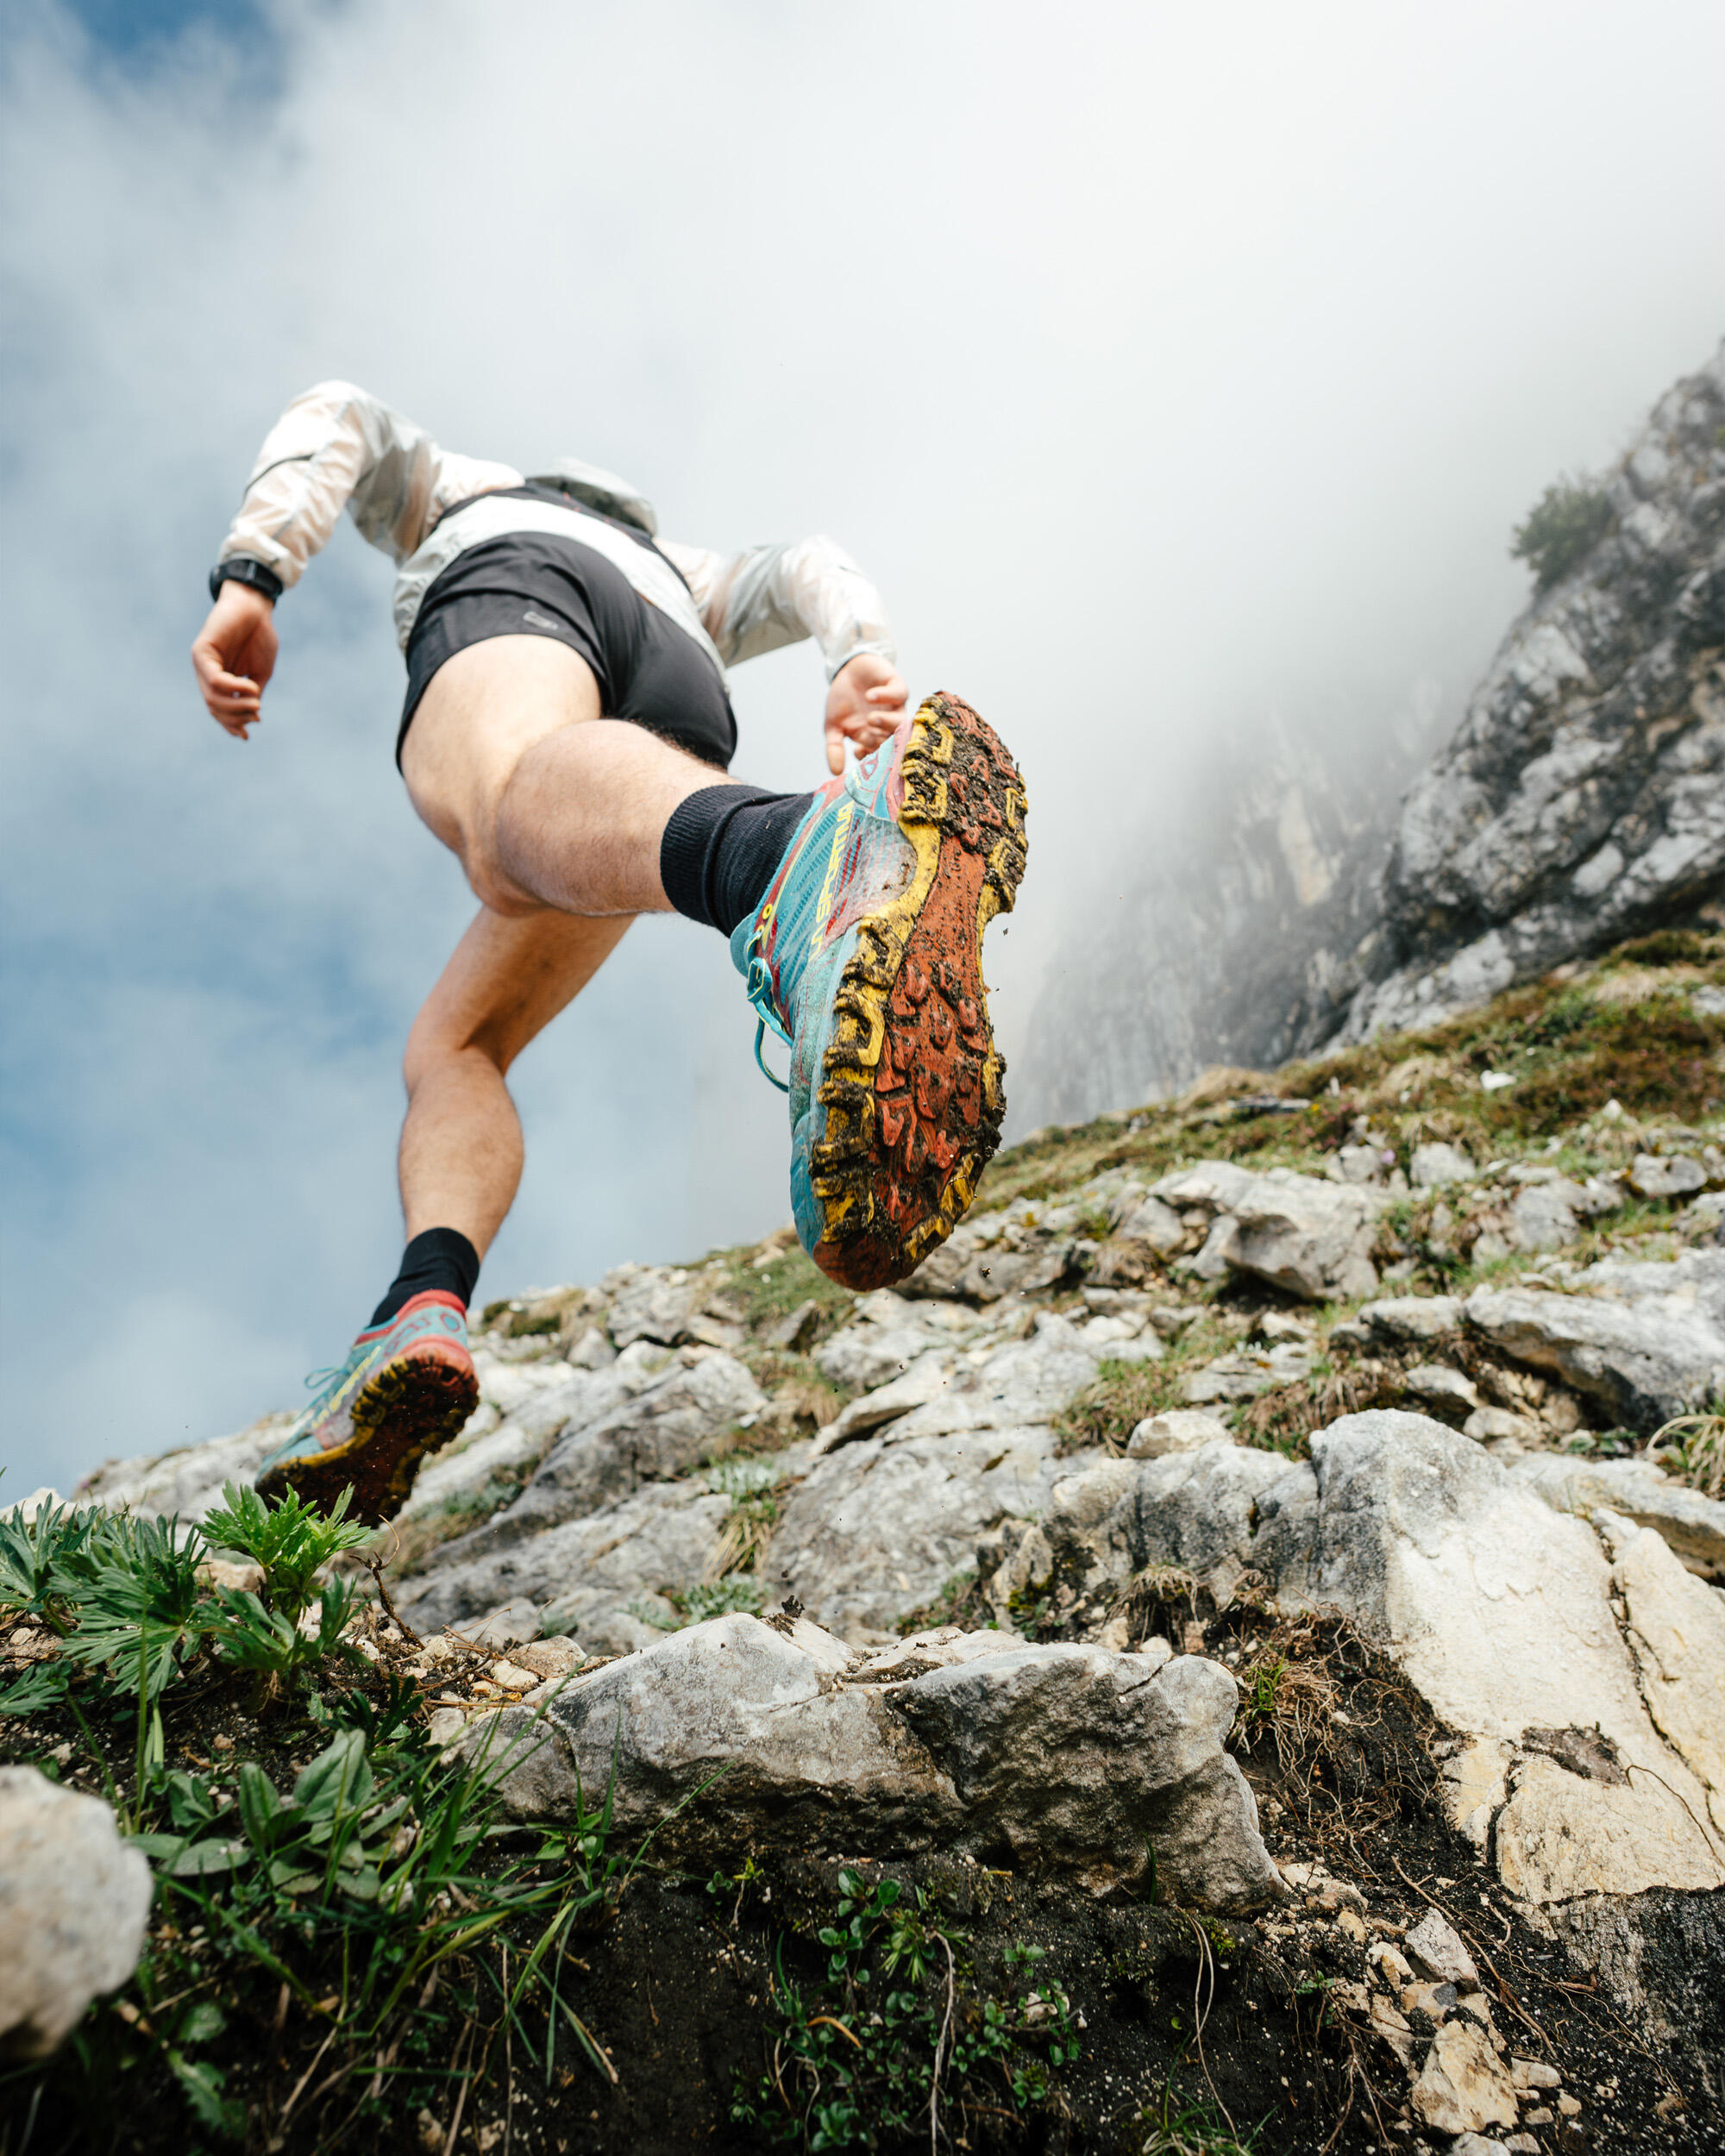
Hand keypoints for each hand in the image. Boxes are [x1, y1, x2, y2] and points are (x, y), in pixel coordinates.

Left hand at [191, 581, 278, 738]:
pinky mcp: (201, 651)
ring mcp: (202, 662)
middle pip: (214, 708)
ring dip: (236, 706)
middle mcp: (206, 673)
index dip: (231, 726)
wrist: (255, 607)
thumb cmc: (259, 637)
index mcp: (219, 680)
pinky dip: (234, 688)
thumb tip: (250, 717)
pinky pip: (215, 680)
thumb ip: (252, 695)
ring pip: (213, 698)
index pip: (218, 710)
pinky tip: (251, 687)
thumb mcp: (260, 674)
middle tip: (256, 714)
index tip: (248, 734)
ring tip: (256, 703)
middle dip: (236, 718)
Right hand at [823, 652, 907, 775]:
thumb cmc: (842, 700)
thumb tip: (835, 772)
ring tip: (871, 719)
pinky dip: (885, 696)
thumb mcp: (833, 726)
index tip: (858, 751)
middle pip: (893, 740)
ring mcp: (894, 707)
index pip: (878, 754)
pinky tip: (870, 696)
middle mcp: (887, 725)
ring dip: (887, 722)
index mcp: (873, 737)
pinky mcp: (897, 687)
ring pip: (901, 720)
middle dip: (881, 742)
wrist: (847, 670)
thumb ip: (834, 748)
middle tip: (866, 738)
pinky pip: (899, 694)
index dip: (871, 756)